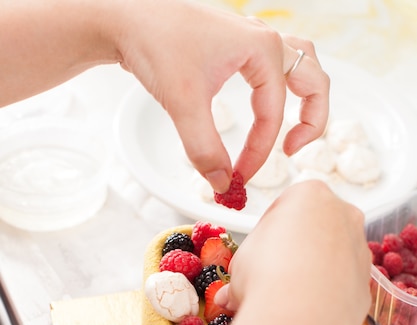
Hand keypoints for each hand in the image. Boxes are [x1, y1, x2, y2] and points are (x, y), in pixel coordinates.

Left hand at [115, 0, 329, 191]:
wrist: (126, 17)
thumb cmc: (156, 46)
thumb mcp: (183, 105)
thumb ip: (205, 150)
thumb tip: (222, 183)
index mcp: (262, 49)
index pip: (272, 115)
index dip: (259, 152)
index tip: (239, 177)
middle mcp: (264, 40)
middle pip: (313, 80)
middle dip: (310, 120)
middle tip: (291, 151)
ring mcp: (251, 38)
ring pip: (301, 65)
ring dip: (306, 96)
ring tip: (294, 128)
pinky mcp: (236, 43)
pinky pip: (275, 64)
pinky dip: (280, 86)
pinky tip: (264, 102)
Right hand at [216, 180, 370, 324]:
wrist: (300, 316)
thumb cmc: (267, 276)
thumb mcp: (240, 264)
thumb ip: (242, 270)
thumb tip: (229, 295)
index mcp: (310, 194)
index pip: (285, 205)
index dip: (267, 230)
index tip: (258, 251)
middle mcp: (342, 214)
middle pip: (315, 227)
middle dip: (295, 248)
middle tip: (271, 273)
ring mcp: (359, 247)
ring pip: (332, 255)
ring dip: (312, 272)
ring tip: (286, 297)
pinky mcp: (366, 281)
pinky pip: (343, 284)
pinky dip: (327, 294)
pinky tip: (306, 309)